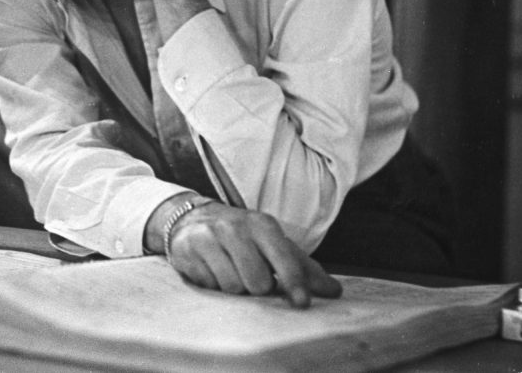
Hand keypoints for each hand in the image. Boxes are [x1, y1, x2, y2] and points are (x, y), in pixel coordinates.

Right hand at [163, 201, 341, 307]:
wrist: (192, 218)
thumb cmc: (242, 236)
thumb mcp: (273, 244)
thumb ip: (303, 268)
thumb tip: (334, 291)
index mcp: (262, 225)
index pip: (284, 259)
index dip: (294, 284)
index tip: (302, 302)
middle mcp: (234, 227)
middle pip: (257, 282)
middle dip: (257, 287)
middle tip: (251, 275)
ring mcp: (208, 237)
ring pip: (232, 286)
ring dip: (234, 287)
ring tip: (230, 270)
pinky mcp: (187, 249)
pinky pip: (209, 284)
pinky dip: (213, 283)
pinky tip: (212, 268)